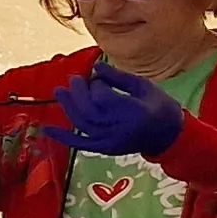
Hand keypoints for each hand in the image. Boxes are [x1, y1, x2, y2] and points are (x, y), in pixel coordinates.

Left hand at [53, 63, 184, 157]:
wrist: (169, 135)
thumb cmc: (159, 106)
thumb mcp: (144, 87)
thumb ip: (119, 78)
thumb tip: (95, 68)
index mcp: (134, 111)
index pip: (103, 97)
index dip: (96, 84)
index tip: (98, 77)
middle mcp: (120, 128)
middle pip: (89, 110)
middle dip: (78, 93)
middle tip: (74, 79)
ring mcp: (111, 141)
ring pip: (82, 124)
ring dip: (68, 107)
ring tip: (60, 91)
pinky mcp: (105, 149)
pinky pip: (81, 144)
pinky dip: (63, 137)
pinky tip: (47, 129)